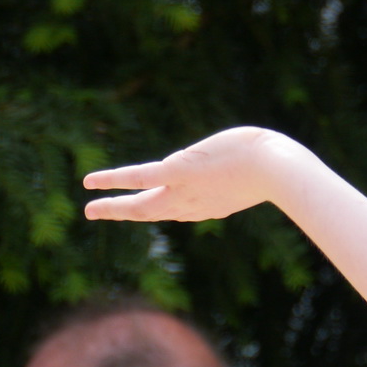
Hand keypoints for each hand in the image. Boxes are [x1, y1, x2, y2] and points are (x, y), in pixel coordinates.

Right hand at [83, 126, 294, 222]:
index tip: (144, 207)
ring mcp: (184, 190)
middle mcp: (194, 204)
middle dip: (124, 214)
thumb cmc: (277, 164)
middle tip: (99, 213)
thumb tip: (255, 152)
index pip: (180, 210)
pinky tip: (90, 182)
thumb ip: (246, 166)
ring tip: (89, 208)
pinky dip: (112, 181)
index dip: (163, 209)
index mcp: (212, 205)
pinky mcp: (178, 172)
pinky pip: (137, 178)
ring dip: (112, 206)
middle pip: (152, 213)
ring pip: (140, 205)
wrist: (276, 168)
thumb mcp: (259, 168)